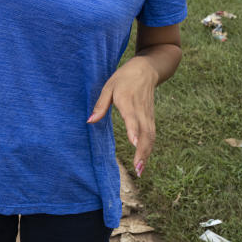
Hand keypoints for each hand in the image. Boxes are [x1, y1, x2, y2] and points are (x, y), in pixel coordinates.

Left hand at [87, 57, 158, 177]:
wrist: (146, 70)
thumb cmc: (124, 78)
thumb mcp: (108, 86)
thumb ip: (100, 105)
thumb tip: (89, 121)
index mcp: (127, 100)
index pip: (132, 117)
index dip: (134, 129)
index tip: (134, 142)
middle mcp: (140, 109)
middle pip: (145, 132)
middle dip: (142, 151)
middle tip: (137, 169)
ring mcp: (148, 114)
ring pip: (150, 136)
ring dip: (146, 154)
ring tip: (140, 170)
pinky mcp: (151, 118)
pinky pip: (152, 135)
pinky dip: (149, 149)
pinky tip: (143, 161)